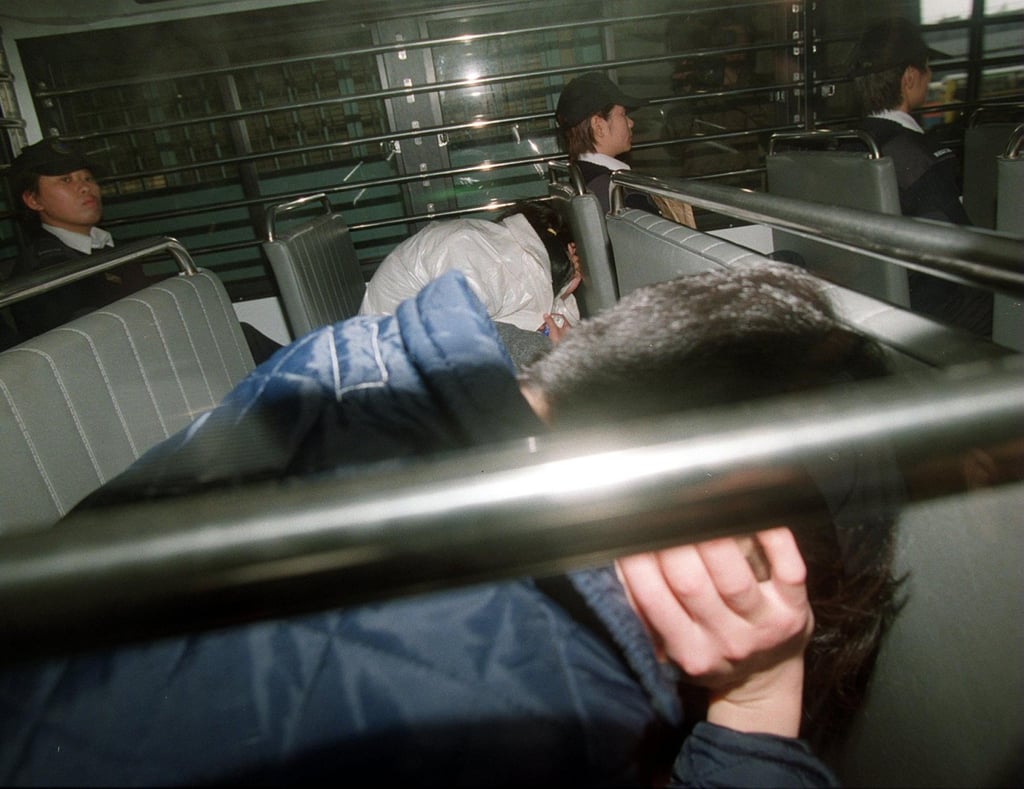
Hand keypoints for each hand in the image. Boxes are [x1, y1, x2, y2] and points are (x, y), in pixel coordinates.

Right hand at [539, 313, 570, 342]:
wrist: (558, 354)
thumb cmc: (560, 343)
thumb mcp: (554, 330)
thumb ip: (550, 322)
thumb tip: (546, 315)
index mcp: (567, 327)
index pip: (560, 317)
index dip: (553, 316)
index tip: (547, 316)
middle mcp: (565, 331)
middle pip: (555, 323)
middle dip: (548, 323)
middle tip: (543, 324)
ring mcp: (560, 336)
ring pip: (552, 329)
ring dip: (546, 329)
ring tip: (541, 329)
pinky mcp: (555, 340)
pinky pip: (550, 334)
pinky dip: (546, 333)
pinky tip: (542, 334)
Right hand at [616, 528, 811, 736]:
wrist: (766, 681)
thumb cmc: (710, 649)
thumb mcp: (671, 646)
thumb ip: (646, 610)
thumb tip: (614, 558)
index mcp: (687, 651)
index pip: (653, 602)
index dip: (638, 564)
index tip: (628, 533)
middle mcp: (725, 642)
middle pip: (692, 586)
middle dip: (672, 544)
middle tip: (662, 511)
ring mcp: (764, 627)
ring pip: (734, 578)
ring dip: (713, 539)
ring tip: (697, 507)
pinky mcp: (795, 611)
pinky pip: (789, 570)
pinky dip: (774, 540)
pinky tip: (756, 514)